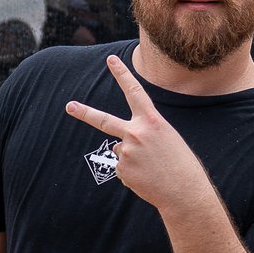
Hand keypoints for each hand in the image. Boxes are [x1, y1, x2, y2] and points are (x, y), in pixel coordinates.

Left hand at [63, 54, 214, 220]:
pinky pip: (123, 168)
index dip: (122, 74)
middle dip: (84, 112)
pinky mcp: (121, 170)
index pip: (134, 92)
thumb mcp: (167, 138)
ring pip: (121, 150)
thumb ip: (142, 134)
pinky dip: (133, 173)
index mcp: (152, 121)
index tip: (111, 60)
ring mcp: (126, 152)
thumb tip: (115, 146)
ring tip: (152, 168)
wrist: (184, 192)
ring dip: (133, 158)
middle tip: (69, 106)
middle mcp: (136, 133)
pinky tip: (147, 177)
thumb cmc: (181, 164)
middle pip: (104, 120)